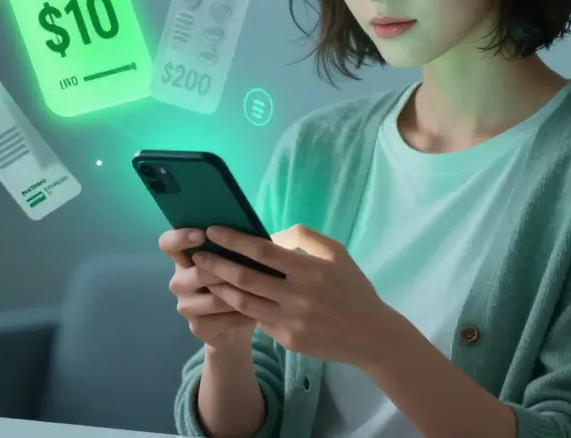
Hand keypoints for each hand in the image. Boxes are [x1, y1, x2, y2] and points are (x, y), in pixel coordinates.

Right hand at [158, 228, 256, 350]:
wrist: (236, 326)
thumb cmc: (237, 284)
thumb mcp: (236, 263)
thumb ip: (233, 248)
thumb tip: (248, 232)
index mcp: (184, 259)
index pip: (167, 243)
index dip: (181, 237)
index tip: (203, 235)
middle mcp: (179, 281)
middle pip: (197, 273)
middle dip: (225, 271)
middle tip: (250, 270)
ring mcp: (185, 306)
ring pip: (214, 298)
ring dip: (239, 295)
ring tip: (259, 292)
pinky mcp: (197, 327)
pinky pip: (223, 319)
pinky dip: (242, 315)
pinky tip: (255, 313)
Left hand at [195, 224, 398, 366]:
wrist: (371, 335)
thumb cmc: (353, 288)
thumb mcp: (336, 253)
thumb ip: (304, 237)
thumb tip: (270, 235)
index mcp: (309, 269)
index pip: (262, 251)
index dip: (235, 240)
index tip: (213, 231)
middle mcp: (298, 296)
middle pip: (246, 277)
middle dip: (218, 264)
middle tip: (198, 255)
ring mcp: (291, 321)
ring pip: (245, 302)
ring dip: (222, 289)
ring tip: (206, 278)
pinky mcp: (288, 340)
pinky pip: (259, 320)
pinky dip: (242, 308)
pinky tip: (229, 298)